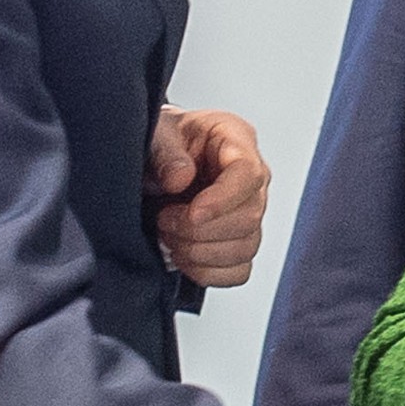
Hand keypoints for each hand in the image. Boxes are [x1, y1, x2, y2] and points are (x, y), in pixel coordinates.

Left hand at [150, 107, 268, 288]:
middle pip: (249, 218)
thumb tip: (180, 178)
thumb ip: (165, 151)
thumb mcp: (156, 133)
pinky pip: (238, 271)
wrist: (153, 161)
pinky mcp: (239, 241)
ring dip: (199, 252)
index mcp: (236, 140)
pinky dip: (207, 272)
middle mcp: (251, 179)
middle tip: (164, 221)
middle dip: (199, 230)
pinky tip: (182, 256)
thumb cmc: (161, 142)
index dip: (222, 201)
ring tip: (169, 237)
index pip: (248, 175)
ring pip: (245, 248)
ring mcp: (249, 212)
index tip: (191, 215)